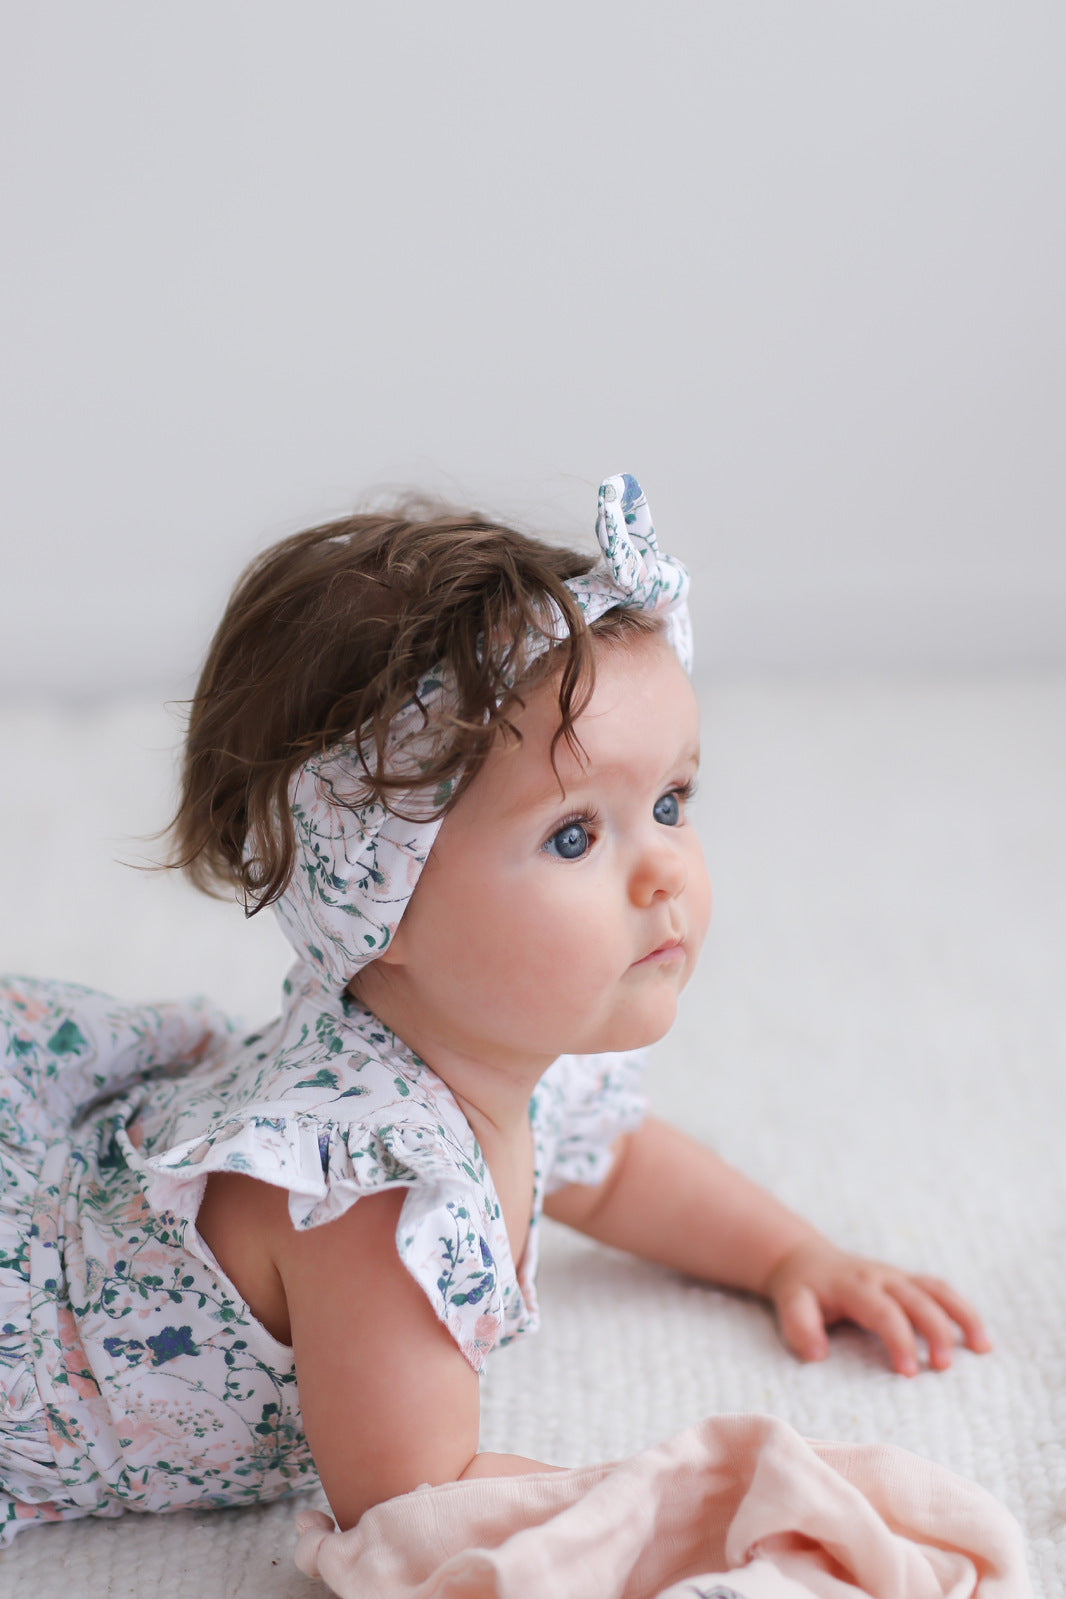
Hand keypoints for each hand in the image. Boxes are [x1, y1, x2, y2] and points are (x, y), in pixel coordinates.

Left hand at [760, 1238, 992, 1375]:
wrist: (806, 1260)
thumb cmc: (801, 1290)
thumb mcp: (790, 1304)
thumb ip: (800, 1327)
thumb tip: (818, 1354)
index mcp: (854, 1285)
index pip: (883, 1312)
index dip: (899, 1340)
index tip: (909, 1373)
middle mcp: (881, 1277)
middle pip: (918, 1299)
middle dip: (935, 1331)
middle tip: (943, 1368)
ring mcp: (897, 1276)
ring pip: (937, 1289)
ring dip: (962, 1316)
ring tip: (982, 1349)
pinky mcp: (907, 1281)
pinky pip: (940, 1291)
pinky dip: (962, 1310)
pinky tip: (979, 1338)